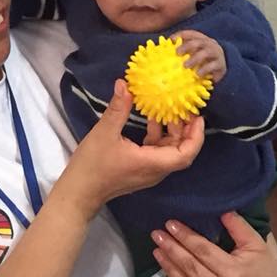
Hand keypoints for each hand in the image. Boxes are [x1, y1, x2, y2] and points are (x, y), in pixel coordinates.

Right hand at [55, 80, 204, 220]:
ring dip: (171, 131)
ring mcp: (148, 172)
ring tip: (167, 109)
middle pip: (181, 151)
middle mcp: (155, 170)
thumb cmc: (92, 165)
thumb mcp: (104, 132)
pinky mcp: (140, 170)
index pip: (186, 154)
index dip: (196, 136)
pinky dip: (158, 136)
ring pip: (169, 151)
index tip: (197, 116)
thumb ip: (118, 108)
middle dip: (186, 129)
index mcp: (152, 163)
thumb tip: (124, 84)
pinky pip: (156, 152)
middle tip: (183, 107)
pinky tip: (150, 120)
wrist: (79, 192)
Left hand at [150, 212, 276, 276]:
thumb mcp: (257, 241)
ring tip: (156, 250)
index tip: (170, 223)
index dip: (185, 236)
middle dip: (171, 249)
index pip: (202, 251)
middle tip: (156, 234)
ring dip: (168, 268)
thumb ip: (238, 226)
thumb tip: (220, 209)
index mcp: (234, 272)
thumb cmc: (266, 264)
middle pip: (190, 267)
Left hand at [175, 30, 225, 83]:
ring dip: (195, 58)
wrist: (220, 69)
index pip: (192, 34)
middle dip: (187, 46)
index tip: (171, 40)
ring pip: (206, 52)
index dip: (181, 35)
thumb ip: (182, 51)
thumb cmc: (202, 60)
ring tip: (185, 66)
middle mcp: (210, 44)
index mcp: (202, 39)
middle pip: (198, 42)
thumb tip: (164, 51)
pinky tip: (197, 74)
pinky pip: (213, 65)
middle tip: (177, 53)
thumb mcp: (193, 53)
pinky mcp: (221, 65)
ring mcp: (217, 54)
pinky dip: (204, 70)